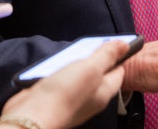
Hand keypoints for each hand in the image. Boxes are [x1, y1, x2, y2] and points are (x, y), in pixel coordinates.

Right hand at [0, 40, 126, 128]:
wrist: (32, 115)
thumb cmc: (64, 95)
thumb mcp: (90, 68)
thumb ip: (107, 56)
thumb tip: (125, 45)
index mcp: (104, 92)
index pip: (118, 71)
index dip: (118, 55)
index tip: (112, 42)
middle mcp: (90, 97)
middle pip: (98, 72)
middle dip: (94, 57)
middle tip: (89, 44)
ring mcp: (72, 98)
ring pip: (78, 75)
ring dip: (74, 63)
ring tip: (70, 53)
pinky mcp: (55, 97)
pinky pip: (61, 80)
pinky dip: (59, 71)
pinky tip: (54, 66)